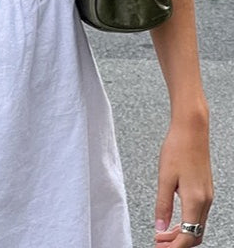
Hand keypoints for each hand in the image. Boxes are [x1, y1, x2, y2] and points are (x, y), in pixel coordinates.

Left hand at [154, 115, 212, 247]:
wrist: (192, 129)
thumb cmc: (178, 148)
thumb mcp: (164, 178)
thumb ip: (162, 205)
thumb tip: (160, 228)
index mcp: (195, 200)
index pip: (188, 237)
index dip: (174, 247)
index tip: (159, 247)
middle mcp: (205, 201)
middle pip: (195, 236)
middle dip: (177, 244)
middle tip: (159, 243)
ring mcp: (207, 196)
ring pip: (197, 226)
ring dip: (181, 234)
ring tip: (163, 234)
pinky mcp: (205, 190)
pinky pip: (198, 215)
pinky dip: (186, 223)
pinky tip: (174, 221)